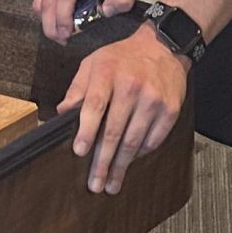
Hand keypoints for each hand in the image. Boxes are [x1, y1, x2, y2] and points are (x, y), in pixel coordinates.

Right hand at [35, 0, 138, 42]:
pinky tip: (56, 22)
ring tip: (60, 34)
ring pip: (40, 1)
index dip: (63, 17)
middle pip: (48, 0)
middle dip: (52, 25)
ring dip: (46, 22)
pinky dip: (44, 15)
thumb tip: (106, 10)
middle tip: (62, 40)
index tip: (68, 33)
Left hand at [59, 24, 184, 195]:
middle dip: (103, 161)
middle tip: (95, 183)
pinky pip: (152, 141)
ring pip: (134, 141)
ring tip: (111, 184)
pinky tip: (129, 163)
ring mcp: (153, 100)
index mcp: (108, 73)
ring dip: (121, 166)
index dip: (86, 131)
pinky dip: (139, 155)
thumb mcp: (93, 63)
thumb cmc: (122, 58)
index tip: (80, 152)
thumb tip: (61, 115)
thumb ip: (77, 89)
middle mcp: (132, 86)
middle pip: (114, 131)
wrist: (163, 48)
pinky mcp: (170, 110)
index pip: (95, 105)